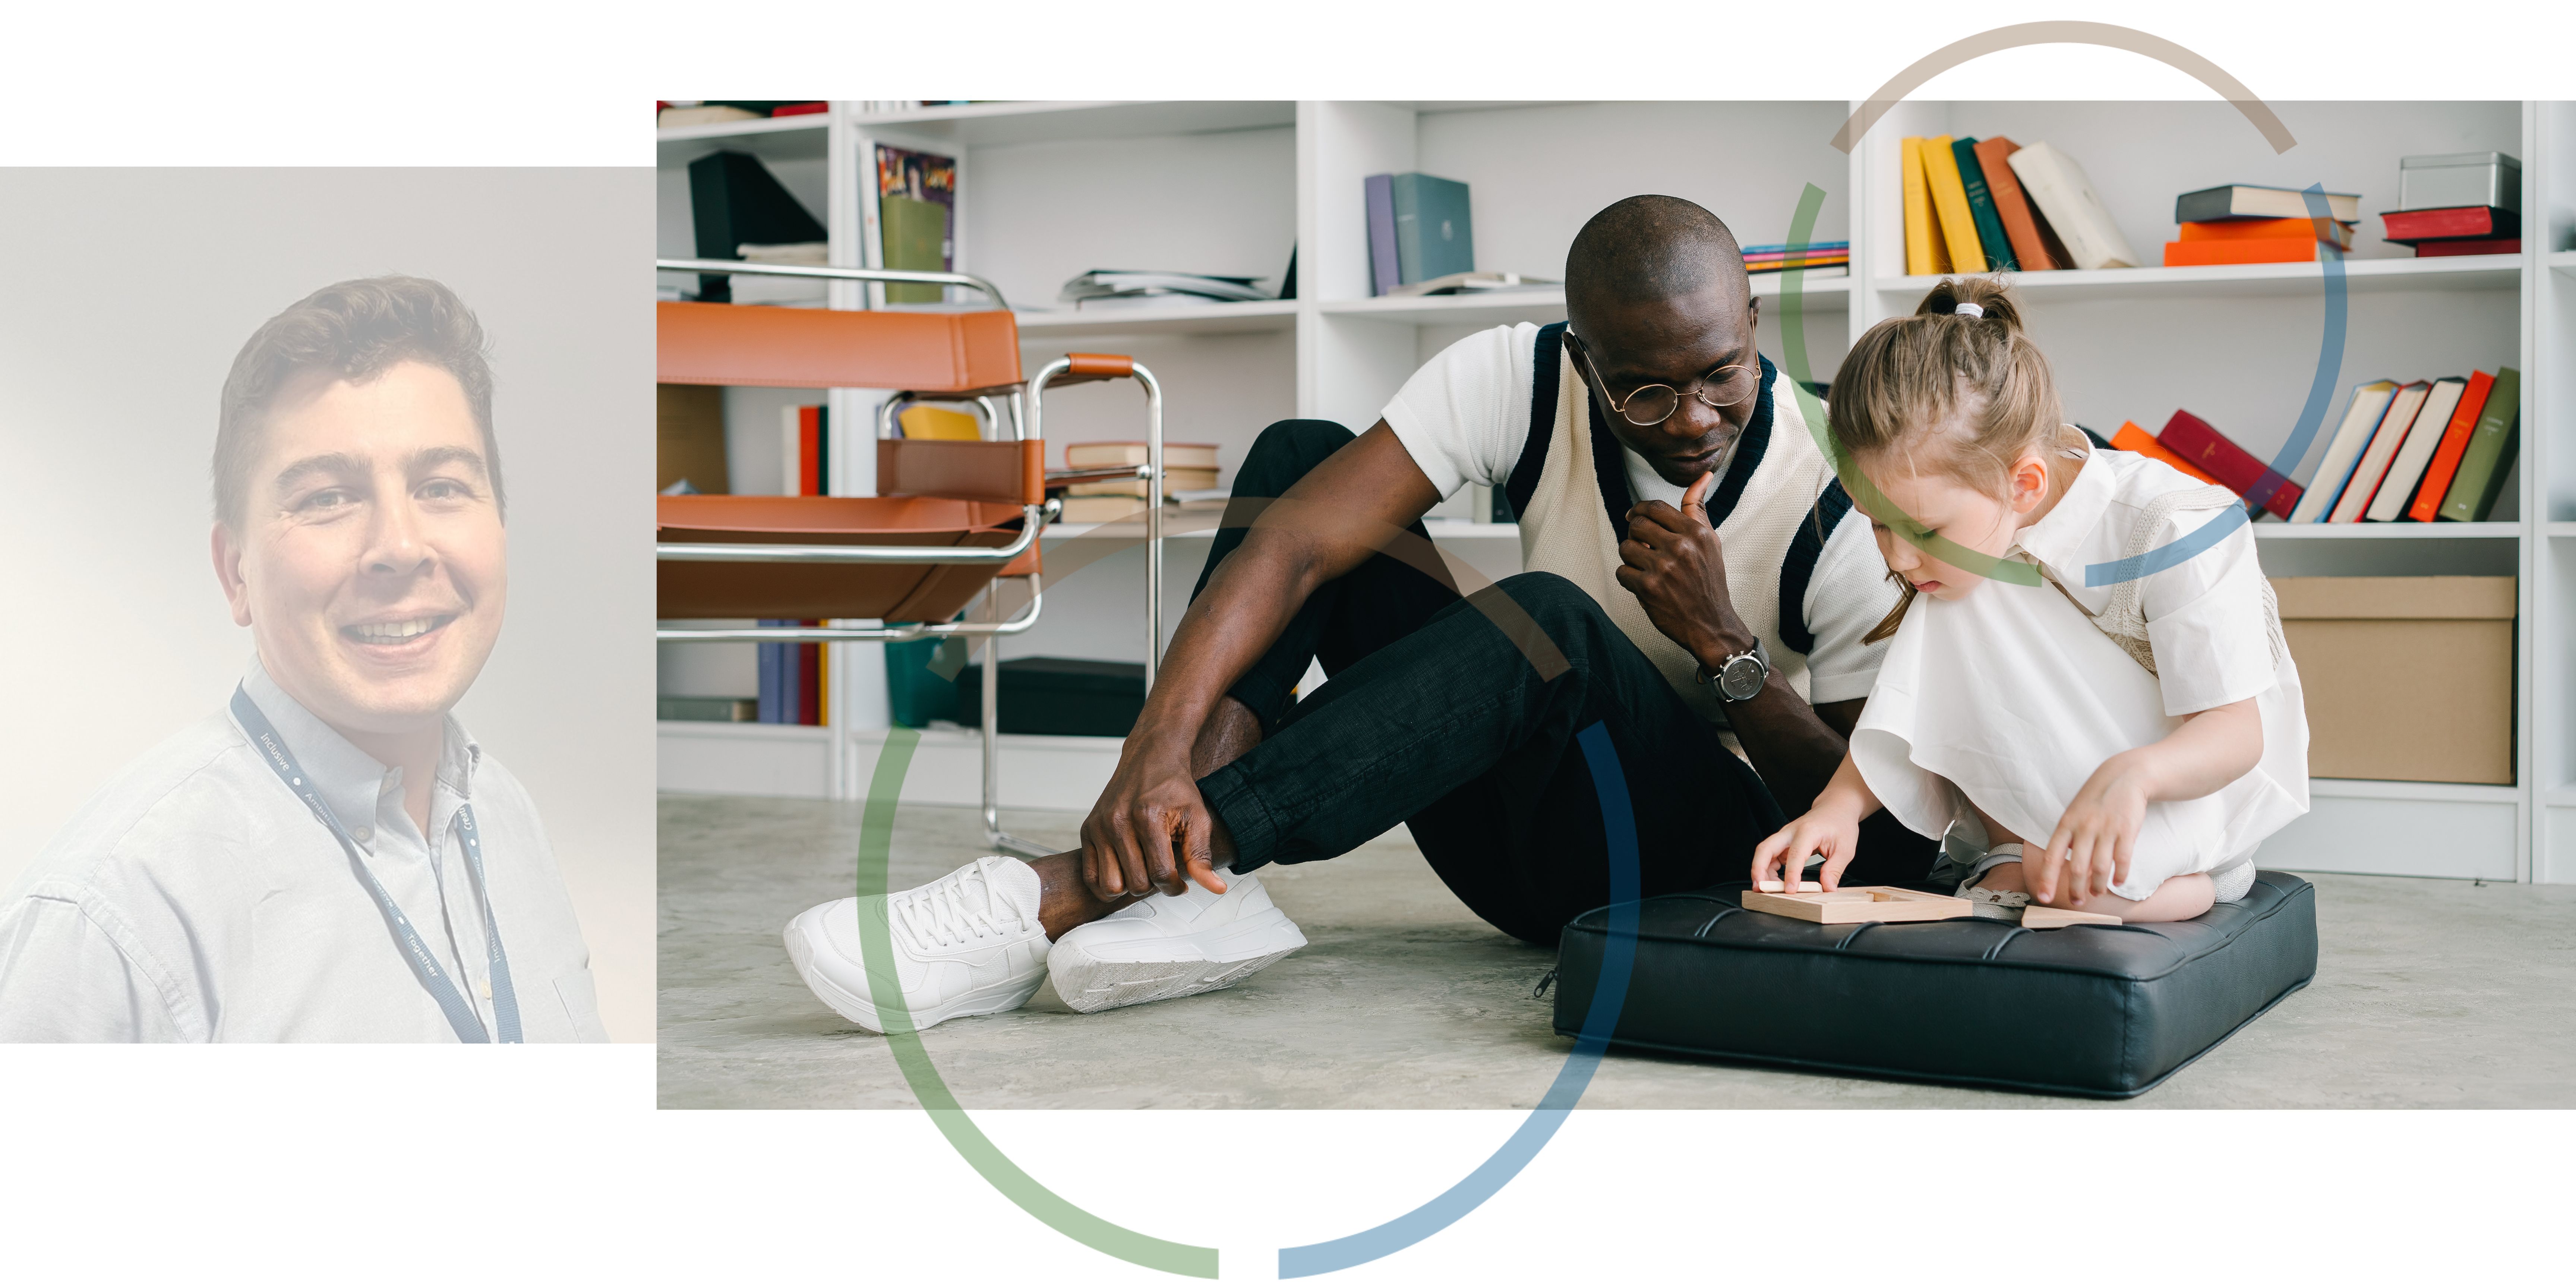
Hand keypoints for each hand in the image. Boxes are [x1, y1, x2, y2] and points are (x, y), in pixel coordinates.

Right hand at [1079, 738, 1226, 902]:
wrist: (1150, 757)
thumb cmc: (1174, 787)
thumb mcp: (1197, 817)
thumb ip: (1202, 855)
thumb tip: (1216, 888)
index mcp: (1146, 817)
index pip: (1160, 873)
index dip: (1174, 887)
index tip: (1180, 883)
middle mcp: (1117, 822)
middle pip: (1136, 883)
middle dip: (1154, 886)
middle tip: (1163, 872)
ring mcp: (1098, 827)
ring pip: (1110, 886)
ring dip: (1130, 886)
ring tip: (1144, 871)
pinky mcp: (1087, 830)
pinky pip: (1090, 877)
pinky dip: (1107, 884)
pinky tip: (1125, 873)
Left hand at [1613, 471, 1750, 666]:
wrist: (1712, 624)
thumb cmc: (1709, 581)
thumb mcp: (1710, 542)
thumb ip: (1697, 509)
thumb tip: (1702, 476)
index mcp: (1696, 532)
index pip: (1655, 506)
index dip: (1640, 510)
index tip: (1635, 518)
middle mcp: (1681, 546)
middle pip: (1636, 524)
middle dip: (1635, 535)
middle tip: (1642, 547)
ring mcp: (1663, 567)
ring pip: (1626, 547)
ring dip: (1631, 558)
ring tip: (1645, 567)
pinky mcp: (1648, 587)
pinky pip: (1622, 572)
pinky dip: (1629, 579)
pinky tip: (1644, 585)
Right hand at [1751, 803, 1861, 891]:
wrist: (1835, 808)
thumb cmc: (1840, 825)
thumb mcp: (1845, 849)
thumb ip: (1834, 870)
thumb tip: (1827, 889)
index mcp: (1808, 831)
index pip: (1795, 854)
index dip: (1791, 873)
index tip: (1790, 890)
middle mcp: (1791, 831)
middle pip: (1765, 848)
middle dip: (1758, 869)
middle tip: (1759, 888)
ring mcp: (1784, 836)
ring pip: (1764, 852)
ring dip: (1761, 871)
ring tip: (1766, 889)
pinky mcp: (1783, 842)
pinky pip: (1769, 856)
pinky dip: (1767, 869)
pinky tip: (1774, 882)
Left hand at [2034, 752, 2150, 904]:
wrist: (2124, 776)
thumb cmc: (2094, 800)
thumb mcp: (2074, 814)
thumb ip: (2069, 838)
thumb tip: (2066, 867)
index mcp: (2066, 824)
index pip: (2052, 856)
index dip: (2047, 879)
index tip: (2043, 897)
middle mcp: (2084, 828)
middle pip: (2077, 867)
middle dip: (2075, 889)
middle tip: (2076, 901)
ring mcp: (2106, 829)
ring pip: (2100, 867)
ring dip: (2098, 885)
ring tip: (2096, 893)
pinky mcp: (2127, 829)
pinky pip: (2123, 859)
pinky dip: (2120, 874)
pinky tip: (2118, 882)